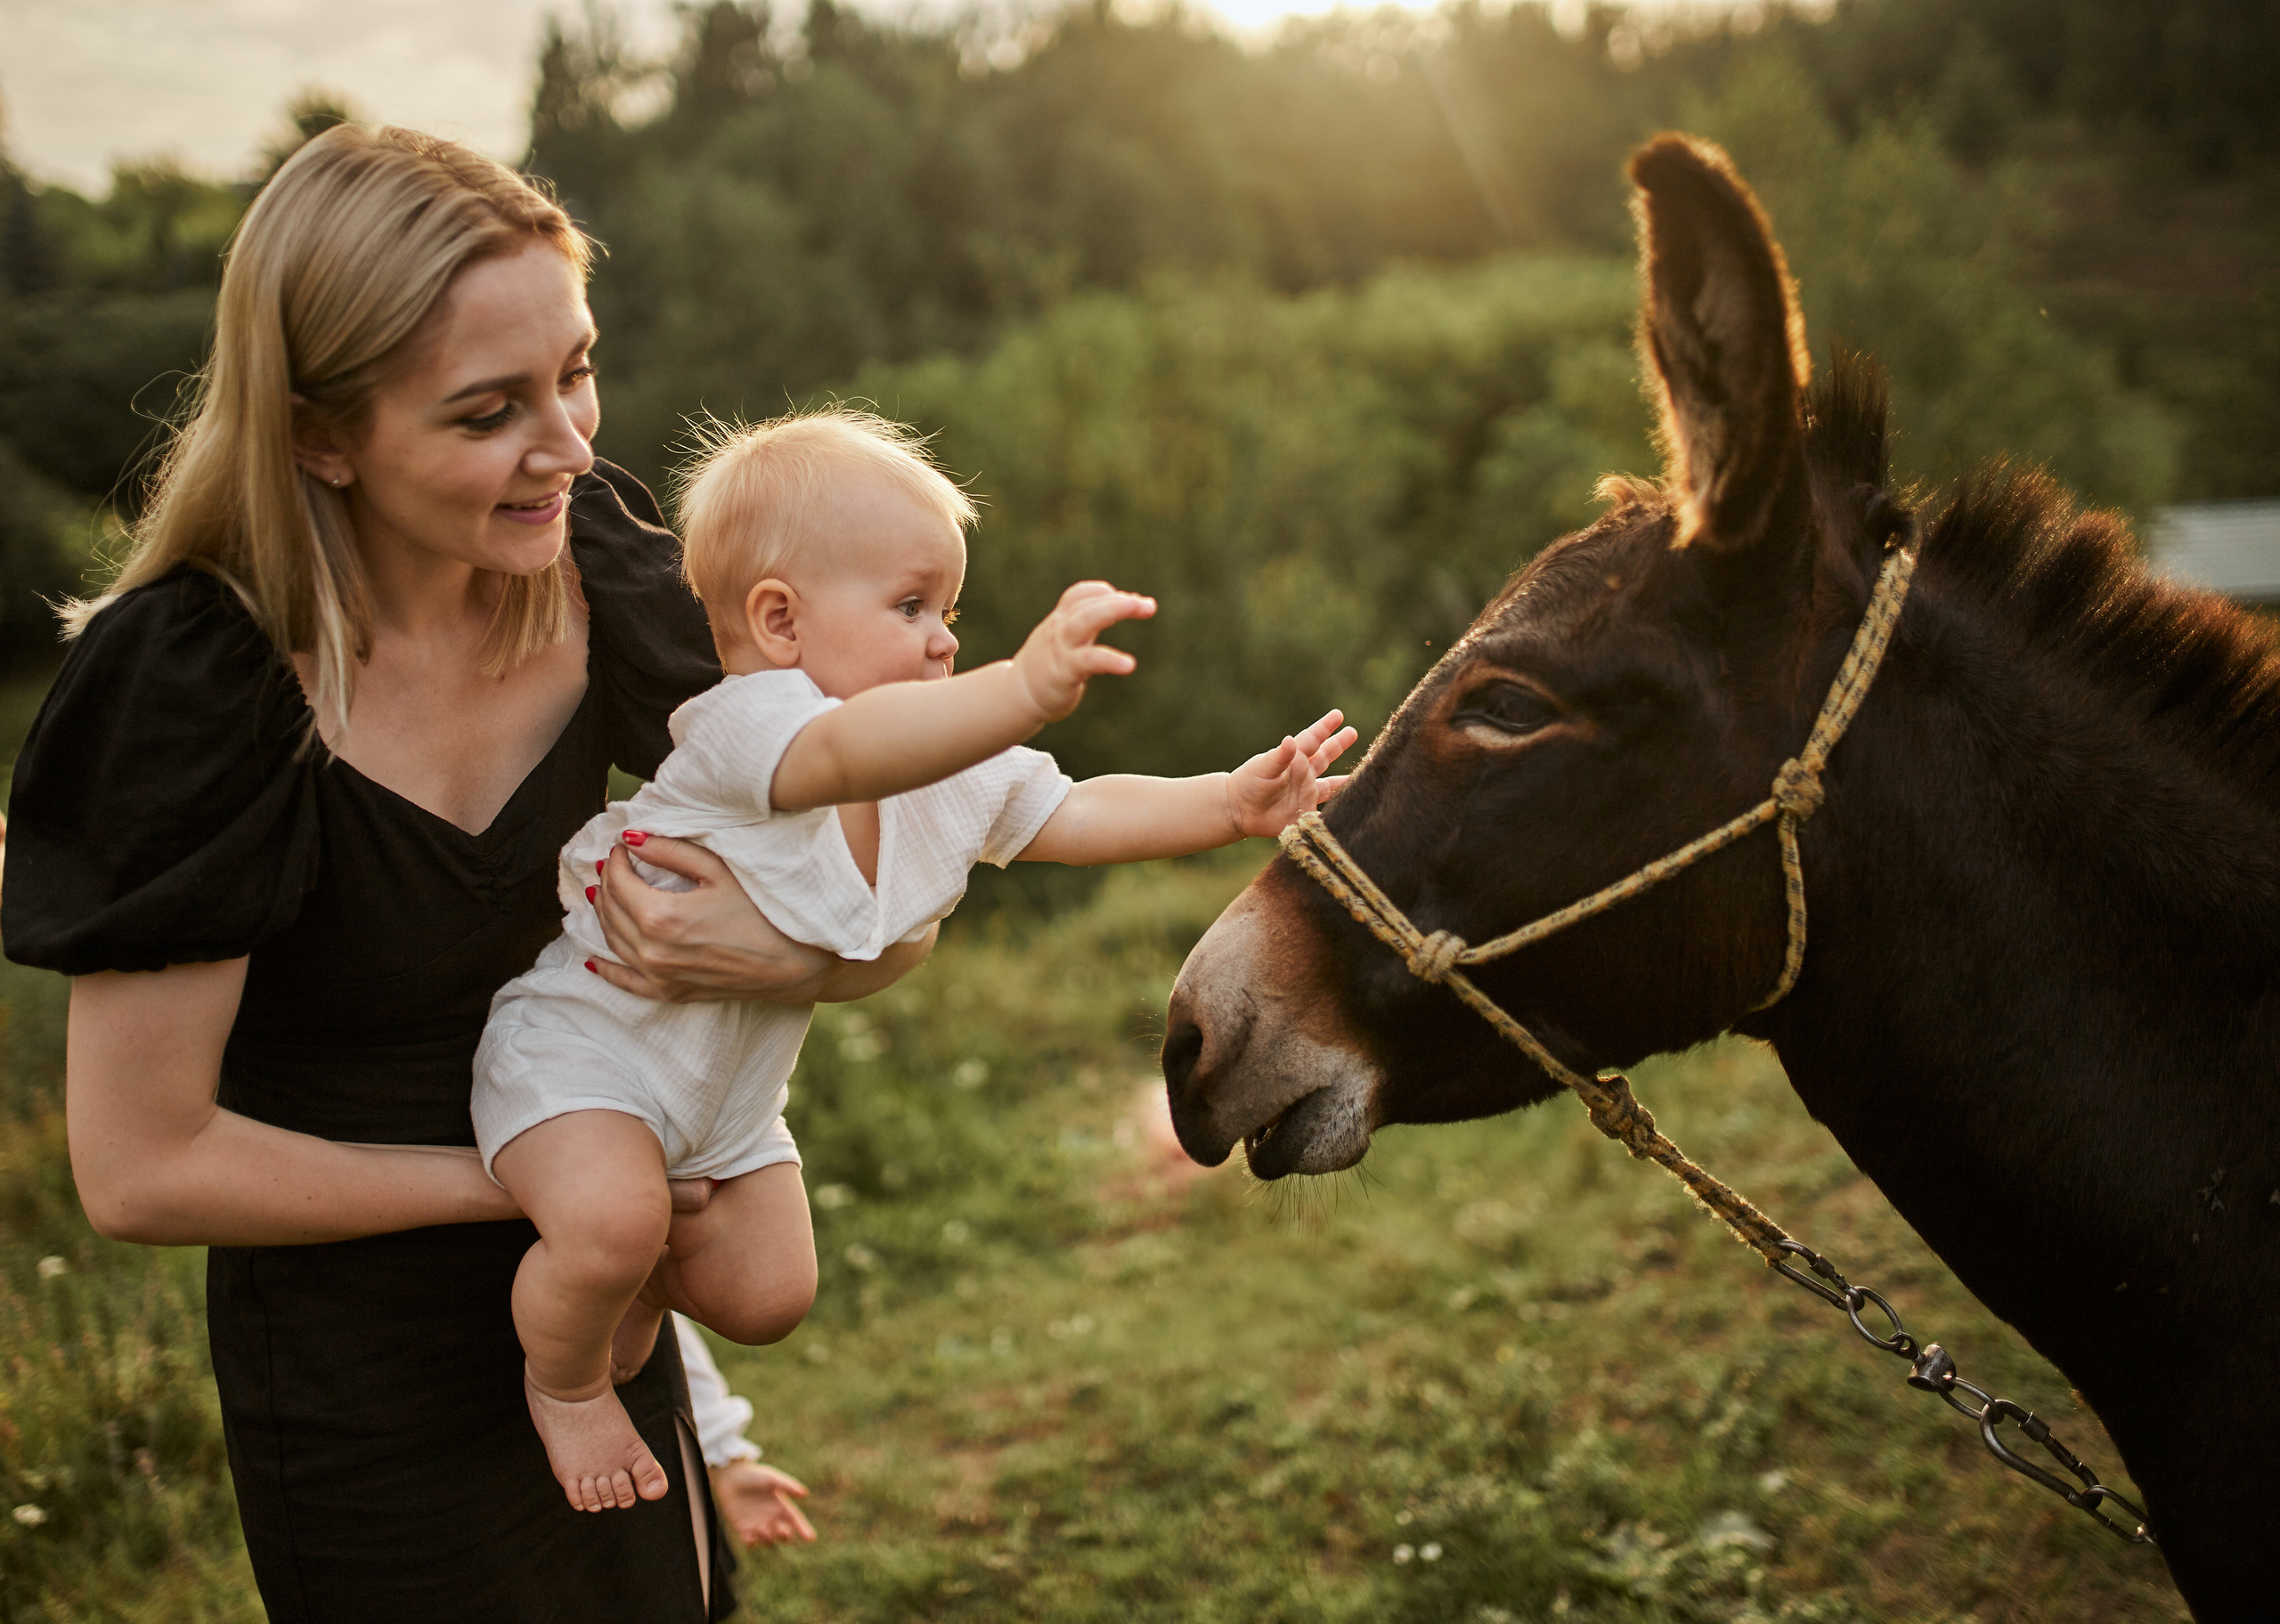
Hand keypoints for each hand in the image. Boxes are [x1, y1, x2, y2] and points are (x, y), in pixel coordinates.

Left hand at [589, 833, 833, 1003]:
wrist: (793, 964)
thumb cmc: (764, 913)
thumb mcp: (718, 871)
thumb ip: (671, 852)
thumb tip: (632, 838)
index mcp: (660, 917)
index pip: (617, 880)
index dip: (616, 858)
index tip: (623, 845)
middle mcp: (650, 951)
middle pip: (610, 908)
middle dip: (608, 881)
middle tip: (616, 863)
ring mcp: (657, 976)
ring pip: (611, 940)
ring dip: (604, 913)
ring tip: (607, 892)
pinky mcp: (668, 993)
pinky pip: (623, 982)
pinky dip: (605, 967)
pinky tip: (593, 958)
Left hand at [708, 1459, 816, 1547]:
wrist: (729, 1476)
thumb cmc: (753, 1475)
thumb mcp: (771, 1478)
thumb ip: (787, 1485)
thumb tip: (805, 1494)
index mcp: (780, 1505)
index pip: (795, 1520)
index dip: (804, 1529)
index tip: (811, 1538)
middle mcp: (771, 1517)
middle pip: (783, 1533)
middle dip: (785, 1535)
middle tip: (783, 1530)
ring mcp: (757, 1524)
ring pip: (768, 1540)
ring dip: (768, 1538)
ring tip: (762, 1529)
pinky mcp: (742, 1529)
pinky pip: (750, 1542)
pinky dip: (751, 1542)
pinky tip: (750, 1537)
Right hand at [1010, 581, 1155, 722]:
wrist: (1018, 695)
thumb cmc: (1049, 665)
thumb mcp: (1066, 638)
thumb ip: (1093, 621)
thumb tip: (1131, 601)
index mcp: (1060, 621)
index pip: (1078, 596)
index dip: (1102, 593)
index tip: (1127, 600)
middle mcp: (1059, 629)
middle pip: (1085, 605)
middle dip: (1116, 601)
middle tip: (1145, 603)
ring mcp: (1060, 649)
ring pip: (1084, 622)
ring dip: (1112, 610)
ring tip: (1138, 605)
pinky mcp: (1063, 672)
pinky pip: (1088, 661)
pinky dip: (1110, 660)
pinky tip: (1129, 664)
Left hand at [1224, 709, 1357, 838]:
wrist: (1238, 810)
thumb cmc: (1248, 783)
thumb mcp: (1263, 767)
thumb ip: (1279, 756)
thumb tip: (1290, 740)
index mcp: (1294, 759)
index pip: (1313, 739)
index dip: (1325, 727)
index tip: (1338, 715)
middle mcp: (1303, 774)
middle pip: (1325, 757)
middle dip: (1338, 745)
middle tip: (1353, 732)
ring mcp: (1306, 793)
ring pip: (1331, 785)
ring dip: (1344, 780)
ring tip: (1363, 775)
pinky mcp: (1305, 813)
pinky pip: (1326, 811)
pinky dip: (1339, 810)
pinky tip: (1352, 808)